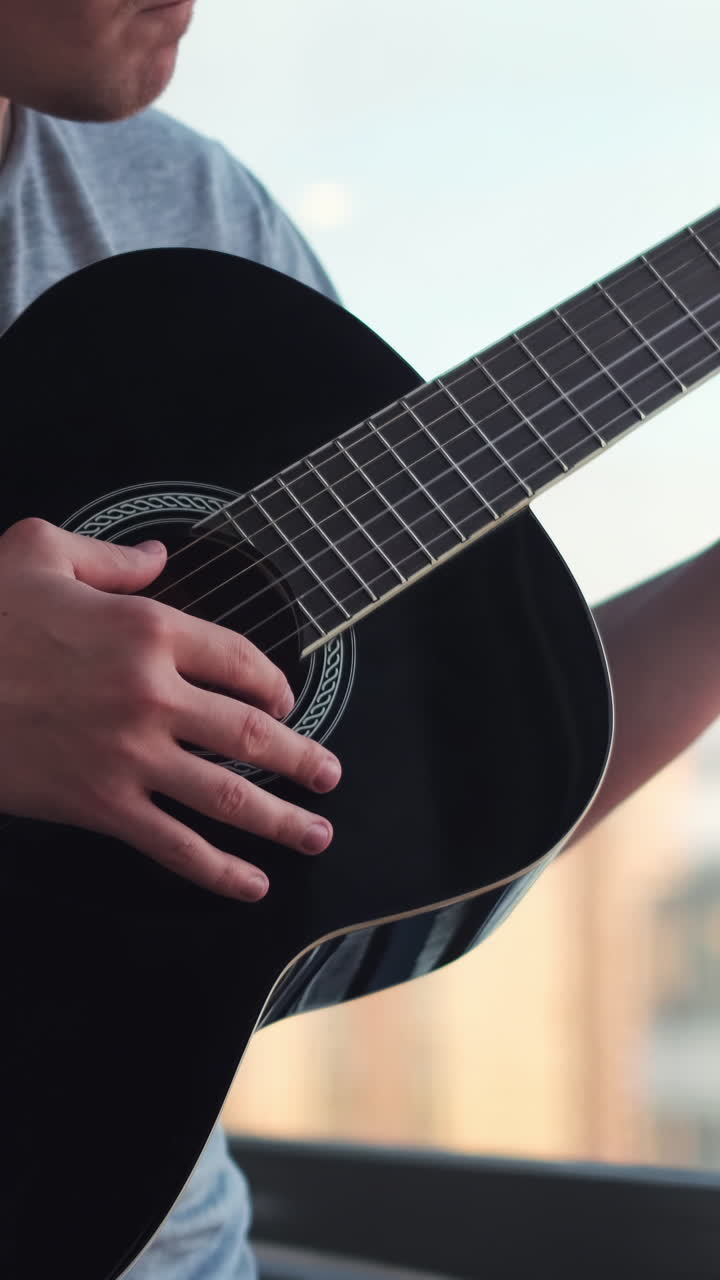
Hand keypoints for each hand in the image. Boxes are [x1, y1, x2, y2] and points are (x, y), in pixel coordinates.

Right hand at [0, 518, 341, 900]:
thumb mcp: (39, 551)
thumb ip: (111, 557)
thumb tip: (157, 555)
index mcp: (146, 628)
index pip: (241, 659)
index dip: (275, 682)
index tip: (287, 700)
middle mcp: (152, 694)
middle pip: (252, 732)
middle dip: (304, 758)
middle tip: (331, 773)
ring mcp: (130, 755)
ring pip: (228, 795)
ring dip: (284, 819)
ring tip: (317, 833)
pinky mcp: (100, 804)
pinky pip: (173, 845)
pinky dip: (218, 871)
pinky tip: (251, 883)